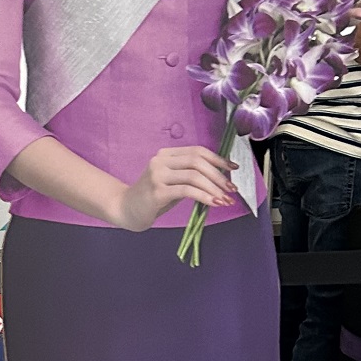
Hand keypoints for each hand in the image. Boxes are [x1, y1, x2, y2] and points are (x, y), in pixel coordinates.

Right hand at [114, 147, 237, 231]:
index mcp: (165, 155)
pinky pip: (187, 191)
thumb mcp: (173, 182)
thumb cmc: (152, 198)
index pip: (197, 151)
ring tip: (226, 200)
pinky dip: (204, 196)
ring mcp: (157, 175)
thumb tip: (222, 179)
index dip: (218, 159)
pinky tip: (213, 203)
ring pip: (194, 176)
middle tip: (231, 189)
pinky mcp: (157, 191)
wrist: (126, 210)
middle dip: (219, 176)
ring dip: (214, 188)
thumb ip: (191, 176)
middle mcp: (160, 161)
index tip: (233, 169)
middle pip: (197, 161)